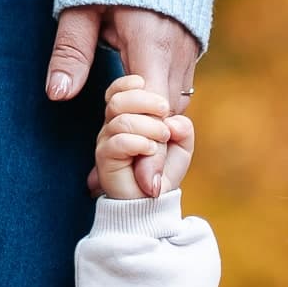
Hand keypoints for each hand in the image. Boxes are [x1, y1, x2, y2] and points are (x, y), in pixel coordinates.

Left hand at [50, 5, 198, 196]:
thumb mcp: (81, 6)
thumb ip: (71, 52)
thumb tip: (58, 95)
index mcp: (150, 41)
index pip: (153, 107)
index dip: (151, 148)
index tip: (146, 185)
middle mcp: (177, 53)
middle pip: (167, 116)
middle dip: (150, 153)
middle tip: (125, 189)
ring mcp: (187, 53)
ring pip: (174, 108)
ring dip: (154, 136)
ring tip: (125, 170)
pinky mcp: (187, 52)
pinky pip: (175, 93)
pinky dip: (159, 117)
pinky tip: (138, 133)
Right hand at [95, 76, 195, 200]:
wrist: (153, 202)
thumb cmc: (163, 170)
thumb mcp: (182, 145)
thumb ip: (182, 128)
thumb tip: (171, 121)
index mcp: (127, 116)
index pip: (118, 90)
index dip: (131, 84)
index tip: (154, 93)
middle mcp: (112, 126)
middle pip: (117, 99)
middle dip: (146, 102)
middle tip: (165, 113)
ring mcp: (106, 141)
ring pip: (121, 120)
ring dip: (149, 127)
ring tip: (162, 139)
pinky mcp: (105, 159)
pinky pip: (119, 141)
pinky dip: (140, 143)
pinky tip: (150, 150)